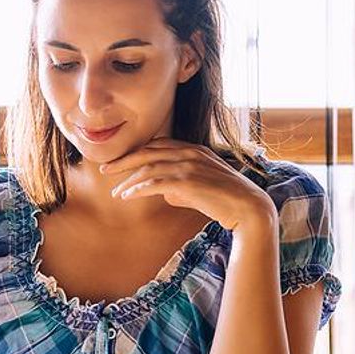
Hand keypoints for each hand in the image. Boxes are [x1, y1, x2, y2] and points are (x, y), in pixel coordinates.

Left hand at [100, 138, 276, 232]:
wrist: (248, 208)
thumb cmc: (225, 200)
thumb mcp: (200, 187)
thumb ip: (181, 187)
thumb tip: (164, 193)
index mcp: (194, 149)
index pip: (158, 145)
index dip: (137, 152)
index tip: (121, 162)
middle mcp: (190, 152)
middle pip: (148, 152)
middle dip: (124, 160)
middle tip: (106, 170)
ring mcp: (189, 165)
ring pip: (148, 168)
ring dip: (128, 180)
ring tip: (116, 193)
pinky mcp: (187, 182)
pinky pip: (155, 183)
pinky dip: (138, 189)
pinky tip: (128, 196)